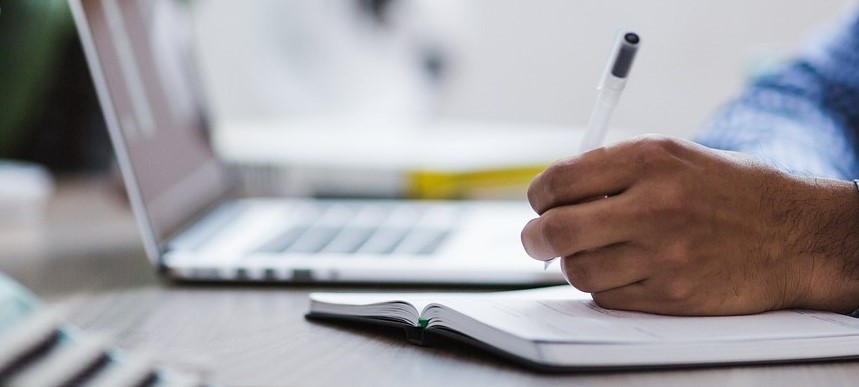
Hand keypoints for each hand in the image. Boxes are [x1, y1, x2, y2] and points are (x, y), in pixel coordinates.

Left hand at [522, 135, 858, 314]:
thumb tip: (555, 193)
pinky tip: (624, 271)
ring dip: (574, 264)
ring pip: (578, 270)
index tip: (540, 203)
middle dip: (535, 237)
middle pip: (557, 230)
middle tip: (537, 239)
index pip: (560, 181)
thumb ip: (615, 169)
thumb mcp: (675, 156)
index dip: (539, 196)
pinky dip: (605, 287)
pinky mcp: (672, 295)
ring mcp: (663, 255)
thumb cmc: (730, 192)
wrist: (795, 235)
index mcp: (650, 160)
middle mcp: (654, 206)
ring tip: (592, 253)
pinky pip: (608, 297)